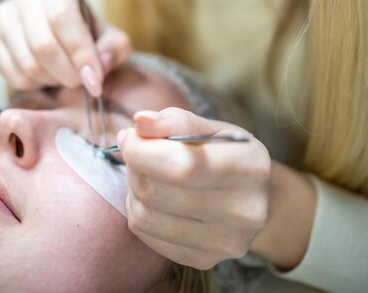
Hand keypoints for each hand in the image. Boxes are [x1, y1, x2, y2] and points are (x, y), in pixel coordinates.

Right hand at [0, 0, 131, 93]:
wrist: (60, 32)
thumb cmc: (86, 31)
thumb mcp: (110, 36)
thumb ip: (114, 48)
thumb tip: (101, 63)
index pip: (63, 16)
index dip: (80, 52)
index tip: (94, 79)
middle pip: (43, 44)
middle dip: (68, 73)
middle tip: (81, 82)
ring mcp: (4, 14)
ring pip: (28, 63)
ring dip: (52, 80)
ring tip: (65, 76)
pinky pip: (13, 75)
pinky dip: (35, 85)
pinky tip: (47, 76)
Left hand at [120, 107, 270, 268]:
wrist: (252, 196)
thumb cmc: (226, 153)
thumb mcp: (211, 127)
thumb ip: (176, 121)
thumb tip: (140, 122)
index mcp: (251, 167)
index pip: (183, 165)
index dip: (143, 150)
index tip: (131, 136)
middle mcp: (244, 211)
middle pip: (157, 191)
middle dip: (135, 166)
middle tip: (137, 152)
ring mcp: (225, 242)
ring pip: (145, 216)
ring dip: (133, 189)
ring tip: (147, 174)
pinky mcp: (204, 260)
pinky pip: (146, 235)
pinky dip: (139, 211)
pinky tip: (155, 199)